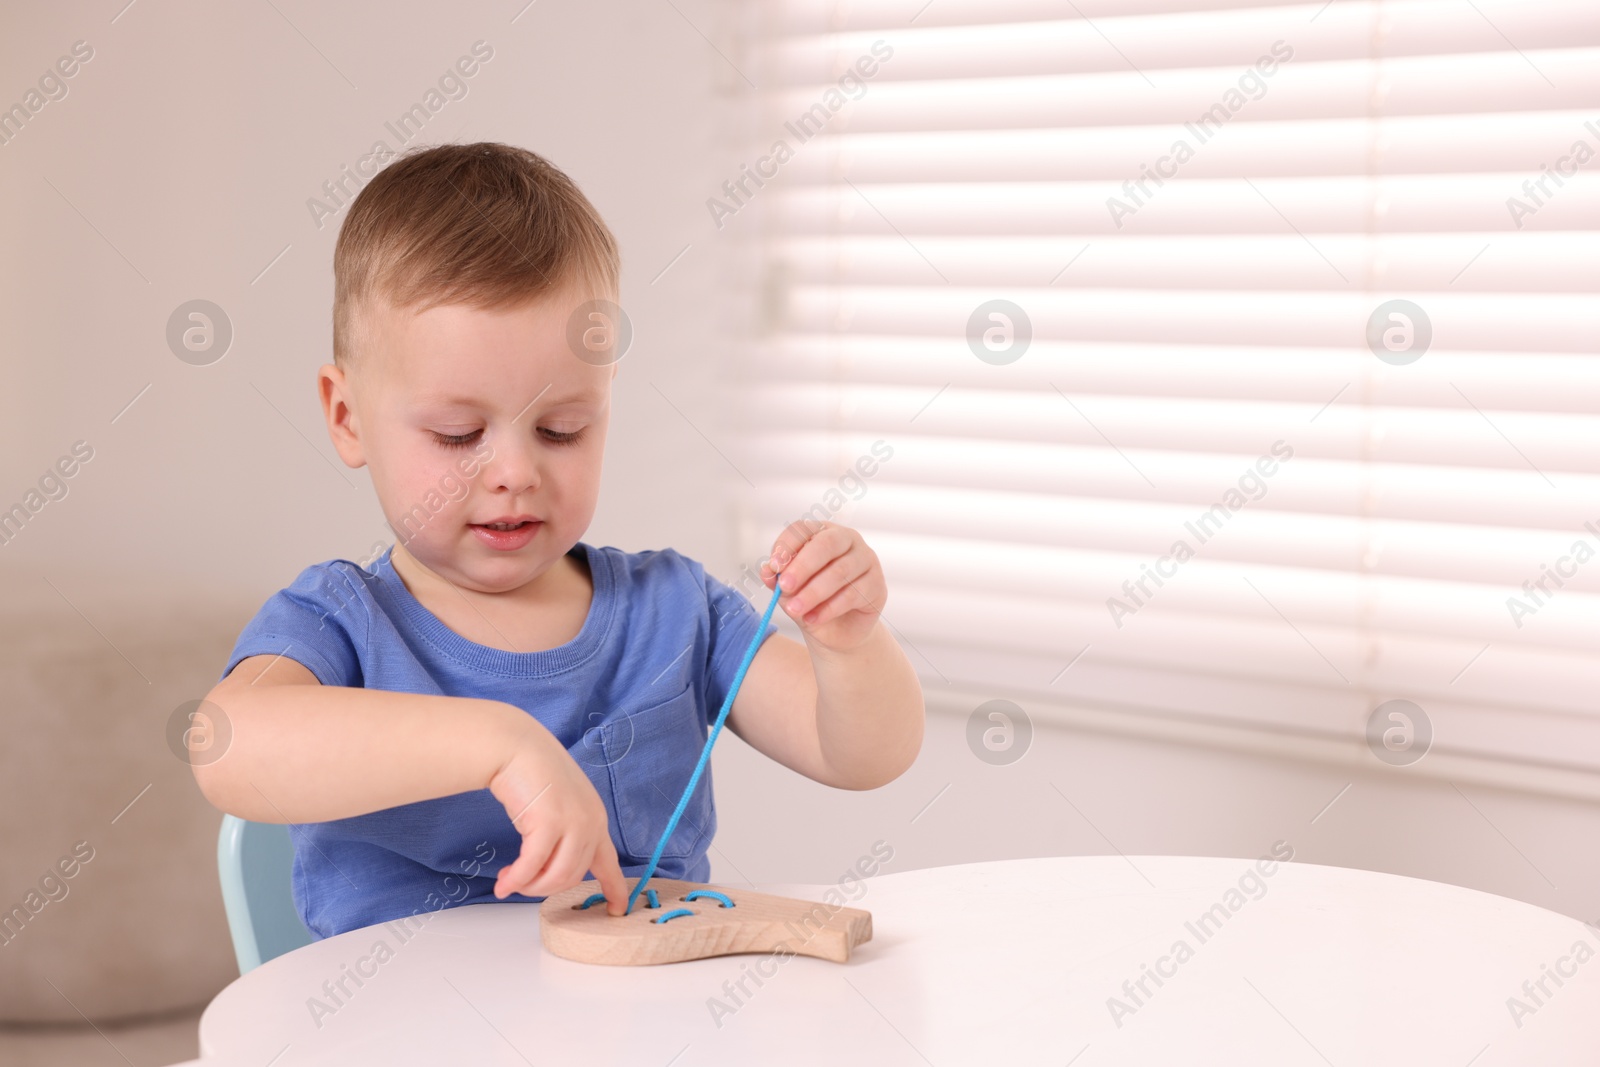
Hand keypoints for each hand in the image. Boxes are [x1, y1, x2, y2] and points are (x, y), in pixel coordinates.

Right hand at [486, 716, 628, 915]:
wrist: (517, 746)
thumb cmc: (533, 774)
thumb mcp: (559, 806)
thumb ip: (563, 833)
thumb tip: (547, 870)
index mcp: (596, 819)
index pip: (609, 862)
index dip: (616, 889)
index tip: (618, 910)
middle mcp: (590, 823)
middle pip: (572, 877)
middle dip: (543, 887)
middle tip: (519, 883)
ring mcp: (572, 823)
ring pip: (555, 876)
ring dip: (529, 886)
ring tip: (510, 880)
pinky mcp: (549, 823)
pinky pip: (532, 866)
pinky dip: (516, 880)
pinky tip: (503, 883)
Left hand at [759, 519, 885, 652]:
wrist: (837, 632)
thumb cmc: (811, 601)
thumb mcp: (789, 591)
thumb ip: (777, 579)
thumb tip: (767, 570)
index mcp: (821, 532)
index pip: (803, 528)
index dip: (787, 545)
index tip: (774, 567)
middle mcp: (847, 539)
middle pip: (826, 544)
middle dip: (802, 567)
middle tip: (784, 587)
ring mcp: (866, 559)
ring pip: (840, 571)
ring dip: (813, 593)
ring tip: (795, 610)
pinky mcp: (877, 584)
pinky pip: (853, 594)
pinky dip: (829, 608)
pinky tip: (813, 619)